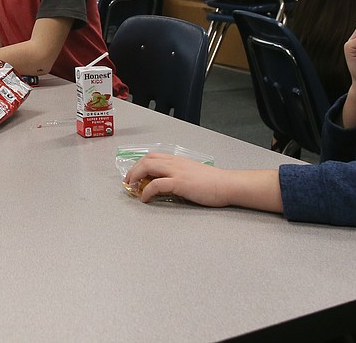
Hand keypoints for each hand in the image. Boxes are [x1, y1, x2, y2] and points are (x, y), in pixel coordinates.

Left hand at [124, 155, 282, 211]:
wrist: (227, 185)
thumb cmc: (213, 182)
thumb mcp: (192, 175)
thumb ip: (177, 176)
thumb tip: (164, 185)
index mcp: (177, 160)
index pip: (152, 156)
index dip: (139, 164)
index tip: (134, 174)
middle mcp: (174, 163)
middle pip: (146, 159)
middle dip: (133, 170)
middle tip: (128, 182)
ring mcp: (176, 172)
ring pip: (148, 167)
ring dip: (136, 177)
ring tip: (132, 188)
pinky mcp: (180, 183)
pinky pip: (156, 184)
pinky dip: (146, 191)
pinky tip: (144, 198)